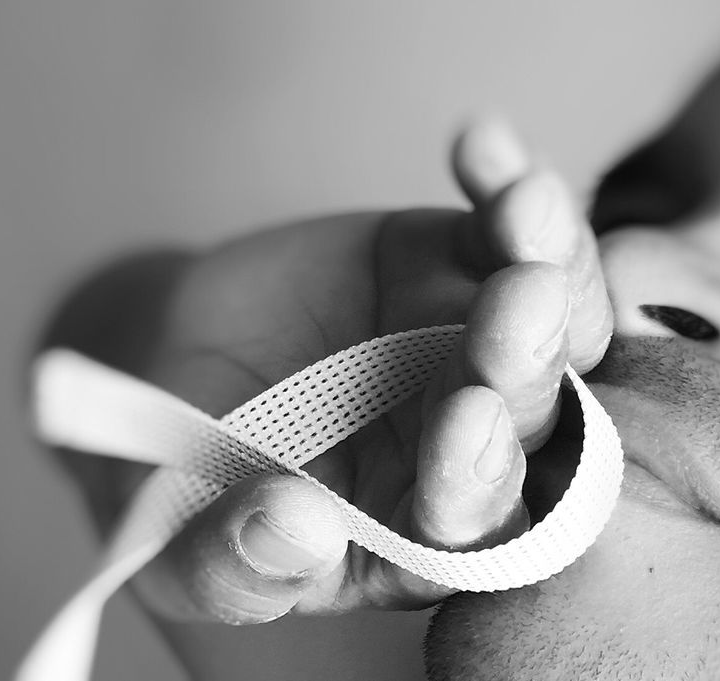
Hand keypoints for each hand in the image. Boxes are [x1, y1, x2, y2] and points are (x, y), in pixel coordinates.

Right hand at [50, 119, 612, 621]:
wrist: (171, 371)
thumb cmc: (179, 480)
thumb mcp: (177, 541)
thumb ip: (233, 559)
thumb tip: (294, 533)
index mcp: (420, 538)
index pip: (474, 522)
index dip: (476, 475)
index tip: (466, 422)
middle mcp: (473, 450)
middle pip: (531, 412)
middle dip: (528, 357)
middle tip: (521, 299)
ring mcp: (473, 352)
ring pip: (548, 316)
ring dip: (548, 261)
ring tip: (522, 204)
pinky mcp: (458, 269)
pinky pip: (500, 228)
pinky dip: (499, 185)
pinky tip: (479, 145)